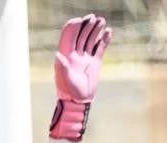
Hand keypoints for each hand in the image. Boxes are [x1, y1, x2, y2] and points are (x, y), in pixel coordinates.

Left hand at [49, 14, 111, 140]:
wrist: (79, 101)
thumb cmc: (69, 91)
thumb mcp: (65, 79)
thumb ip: (62, 66)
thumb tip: (57, 55)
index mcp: (66, 55)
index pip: (69, 36)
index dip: (74, 27)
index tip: (80, 20)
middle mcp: (76, 54)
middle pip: (81, 35)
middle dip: (87, 26)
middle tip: (94, 18)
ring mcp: (86, 57)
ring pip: (91, 40)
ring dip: (96, 30)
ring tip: (102, 21)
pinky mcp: (95, 62)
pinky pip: (100, 48)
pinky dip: (104, 40)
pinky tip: (109, 32)